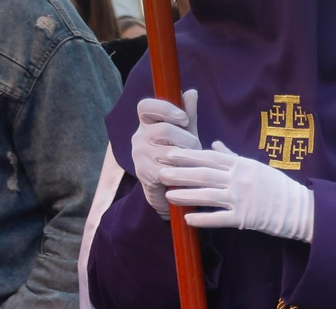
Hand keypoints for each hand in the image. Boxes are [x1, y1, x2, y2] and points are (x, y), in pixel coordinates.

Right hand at [131, 91, 200, 218]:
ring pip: (169, 151)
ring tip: (194, 163)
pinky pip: (169, 169)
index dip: (165, 108)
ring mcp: (139, 155)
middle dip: (187, 140)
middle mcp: (139, 137)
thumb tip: (192, 92)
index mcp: (147, 123)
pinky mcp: (144, 173)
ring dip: (188, 158)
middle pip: (164, 130)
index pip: (145, 106)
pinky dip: (183, 171)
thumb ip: (188, 114)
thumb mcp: (186, 134)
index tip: (184, 119)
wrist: (171, 189)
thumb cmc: (180, 157)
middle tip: (196, 148)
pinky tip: (188, 174)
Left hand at [163, 142, 314, 242]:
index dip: (188, 156)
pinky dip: (204, 219)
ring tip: (168, 194)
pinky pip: (220, 219)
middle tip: (161, 172)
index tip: (170, 153)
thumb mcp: (257, 166)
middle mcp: (239, 179)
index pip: (210, 158)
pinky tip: (188, 219)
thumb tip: (214, 144)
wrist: (300, 209)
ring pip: (208, 195)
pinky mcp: (245, 218)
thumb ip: (233, 156)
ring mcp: (242, 199)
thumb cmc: (279, 187)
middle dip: (181, 173)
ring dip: (187, 195)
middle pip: (204, 174)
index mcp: (241, 165)